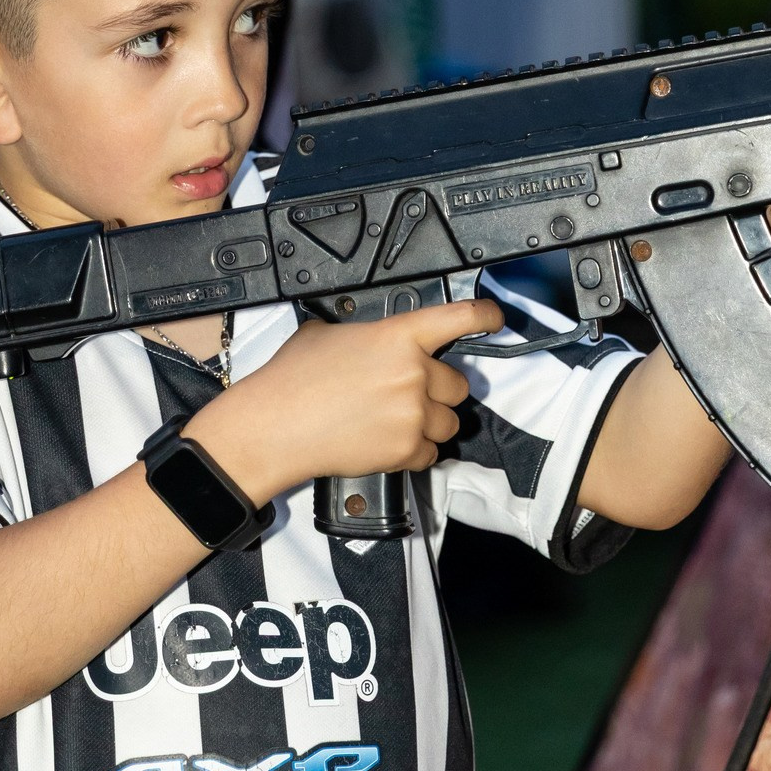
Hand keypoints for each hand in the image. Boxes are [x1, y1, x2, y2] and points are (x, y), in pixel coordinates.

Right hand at [193, 293, 502, 502]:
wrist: (274, 426)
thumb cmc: (293, 379)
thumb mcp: (327, 334)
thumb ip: (367, 335)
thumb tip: (376, 341)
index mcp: (397, 335)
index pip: (458, 318)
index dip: (484, 316)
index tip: (496, 318)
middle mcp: (413, 373)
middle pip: (459, 385)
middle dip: (438, 391)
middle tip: (409, 394)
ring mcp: (412, 414)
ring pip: (450, 423)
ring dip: (430, 423)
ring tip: (395, 422)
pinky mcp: (406, 450)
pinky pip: (431, 454)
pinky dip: (415, 452)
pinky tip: (386, 442)